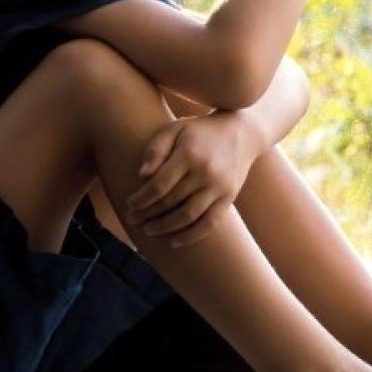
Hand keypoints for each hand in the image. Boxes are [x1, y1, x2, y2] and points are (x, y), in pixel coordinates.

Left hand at [124, 112, 261, 248]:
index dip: (142, 199)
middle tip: (133, 220)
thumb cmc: (200, 131)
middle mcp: (206, 172)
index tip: (130, 205)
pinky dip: (191, 236)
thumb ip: (155, 149)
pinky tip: (174, 242)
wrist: (241, 133)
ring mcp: (219, 187)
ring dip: (165, 227)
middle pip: (171, 201)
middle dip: (148, 214)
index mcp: (189, 154)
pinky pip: (210, 223)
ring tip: (149, 230)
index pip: (159, 185)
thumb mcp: (175, 129)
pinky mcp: (229, 197)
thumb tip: (141, 175)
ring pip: (188, 216)